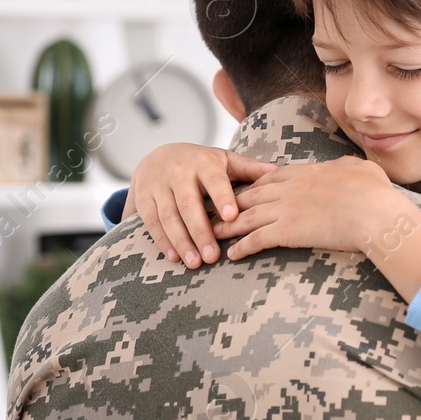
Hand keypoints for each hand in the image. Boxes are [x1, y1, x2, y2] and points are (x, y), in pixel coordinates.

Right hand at [122, 143, 276, 267]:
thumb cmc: (200, 163)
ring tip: (195, 263)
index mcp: (203, 163)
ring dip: (181, 242)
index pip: (214, 181)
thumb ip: (248, 168)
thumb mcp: (223, 160)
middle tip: (213, 257)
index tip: (232, 217)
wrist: (156, 156)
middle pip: (189, 204)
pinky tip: (175, 257)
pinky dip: (163, 242)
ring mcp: (158, 186)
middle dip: (200, 231)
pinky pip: (152, 223)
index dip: (222, 198)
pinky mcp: (143, 199)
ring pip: (169, 216)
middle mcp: (178, 172)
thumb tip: (277, 171)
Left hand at [212, 156, 402, 259]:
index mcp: (305, 172)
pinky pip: (256, 239)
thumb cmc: (375, 192)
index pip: (270, 178)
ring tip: (212, 233)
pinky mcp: (286, 231)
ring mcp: (285, 209)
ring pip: (246, 216)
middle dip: (230, 203)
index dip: (253, 186)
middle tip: (215, 211)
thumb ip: (346, 165)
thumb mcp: (360, 168)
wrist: (374, 212)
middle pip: (251, 195)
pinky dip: (242, 246)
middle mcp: (289, 188)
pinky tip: (233, 254)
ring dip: (227, 226)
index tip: (242, 193)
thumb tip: (346, 166)